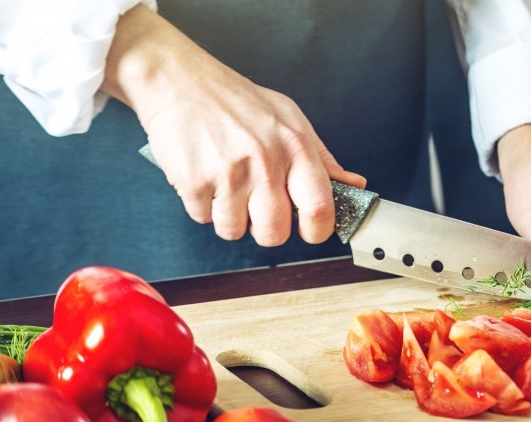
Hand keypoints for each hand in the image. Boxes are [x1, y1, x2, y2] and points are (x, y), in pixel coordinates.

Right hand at [101, 6, 365, 245]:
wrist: (177, 80)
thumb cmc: (236, 99)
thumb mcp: (290, 118)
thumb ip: (323, 158)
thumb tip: (353, 186)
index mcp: (295, 147)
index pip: (320, 208)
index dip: (317, 230)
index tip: (309, 230)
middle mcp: (265, 161)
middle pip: (274, 233)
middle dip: (266, 230)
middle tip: (258, 209)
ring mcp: (228, 173)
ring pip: (235, 230)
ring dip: (229, 217)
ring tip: (227, 185)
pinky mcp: (193, 181)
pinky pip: (203, 218)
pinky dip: (202, 205)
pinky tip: (205, 175)